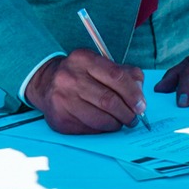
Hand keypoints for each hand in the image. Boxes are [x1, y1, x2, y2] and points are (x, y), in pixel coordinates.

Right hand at [29, 49, 146, 133]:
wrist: (46, 83)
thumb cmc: (82, 74)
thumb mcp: (101, 65)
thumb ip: (125, 75)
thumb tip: (140, 98)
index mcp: (84, 59)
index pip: (116, 76)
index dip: (133, 94)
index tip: (141, 106)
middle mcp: (70, 77)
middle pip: (108, 101)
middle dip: (127, 113)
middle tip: (133, 118)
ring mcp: (62, 98)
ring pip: (99, 118)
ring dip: (116, 124)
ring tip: (120, 122)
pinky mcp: (59, 118)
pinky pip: (88, 129)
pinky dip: (101, 130)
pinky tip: (103, 125)